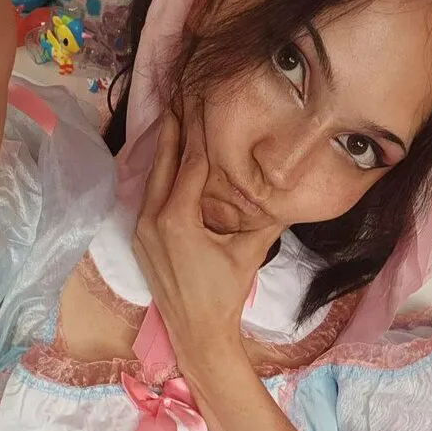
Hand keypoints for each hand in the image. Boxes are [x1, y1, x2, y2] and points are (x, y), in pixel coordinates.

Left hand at [132, 99, 279, 376]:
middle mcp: (152, 219)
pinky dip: (161, 178)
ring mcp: (142, 230)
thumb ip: (266, 218)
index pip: (190, 163)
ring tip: (173, 122)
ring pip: (153, 180)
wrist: (198, 333)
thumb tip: (290, 192)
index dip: (198, 131)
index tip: (200, 101)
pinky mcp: (140, 240)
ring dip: (165, 152)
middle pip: (163, 163)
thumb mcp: (249, 253)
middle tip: (179, 97)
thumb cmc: (224, 295)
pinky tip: (170, 164)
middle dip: (172, 130)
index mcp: (177, 218)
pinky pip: (150, 199)